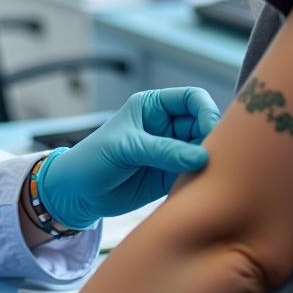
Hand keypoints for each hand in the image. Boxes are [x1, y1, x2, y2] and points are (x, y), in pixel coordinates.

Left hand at [37, 87, 219, 228]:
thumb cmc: (93, 160)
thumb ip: (162, 151)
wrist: (78, 193)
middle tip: (214, 157)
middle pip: (205, 124)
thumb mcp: (124, 149)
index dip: (206, 111)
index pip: (192, 98)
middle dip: (213, 138)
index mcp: (153, 107)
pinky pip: (199, 172)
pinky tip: (203, 186)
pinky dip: (205, 178)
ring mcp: (172, 151)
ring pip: (206, 149)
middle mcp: (167, 126)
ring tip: (209, 173)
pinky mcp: (174, 175)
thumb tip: (202, 156)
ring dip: (213, 160)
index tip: (210, 131)